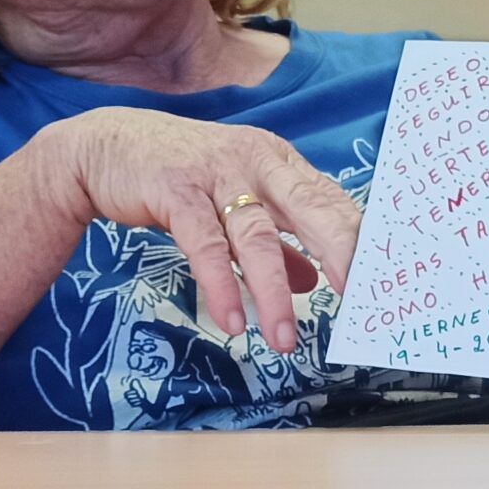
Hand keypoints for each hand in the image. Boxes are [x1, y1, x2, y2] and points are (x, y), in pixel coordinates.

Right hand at [36, 107, 360, 353]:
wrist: (106, 147)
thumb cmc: (181, 175)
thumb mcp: (237, 201)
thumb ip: (278, 240)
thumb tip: (314, 283)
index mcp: (279, 163)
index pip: (333, 202)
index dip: (359, 242)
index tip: (382, 283)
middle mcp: (256, 162)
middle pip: (312, 209)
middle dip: (341, 255)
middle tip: (360, 303)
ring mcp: (216, 173)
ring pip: (257, 237)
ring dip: (273, 294)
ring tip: (283, 341)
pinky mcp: (176, 191)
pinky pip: (206, 246)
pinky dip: (221, 286)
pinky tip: (231, 322)